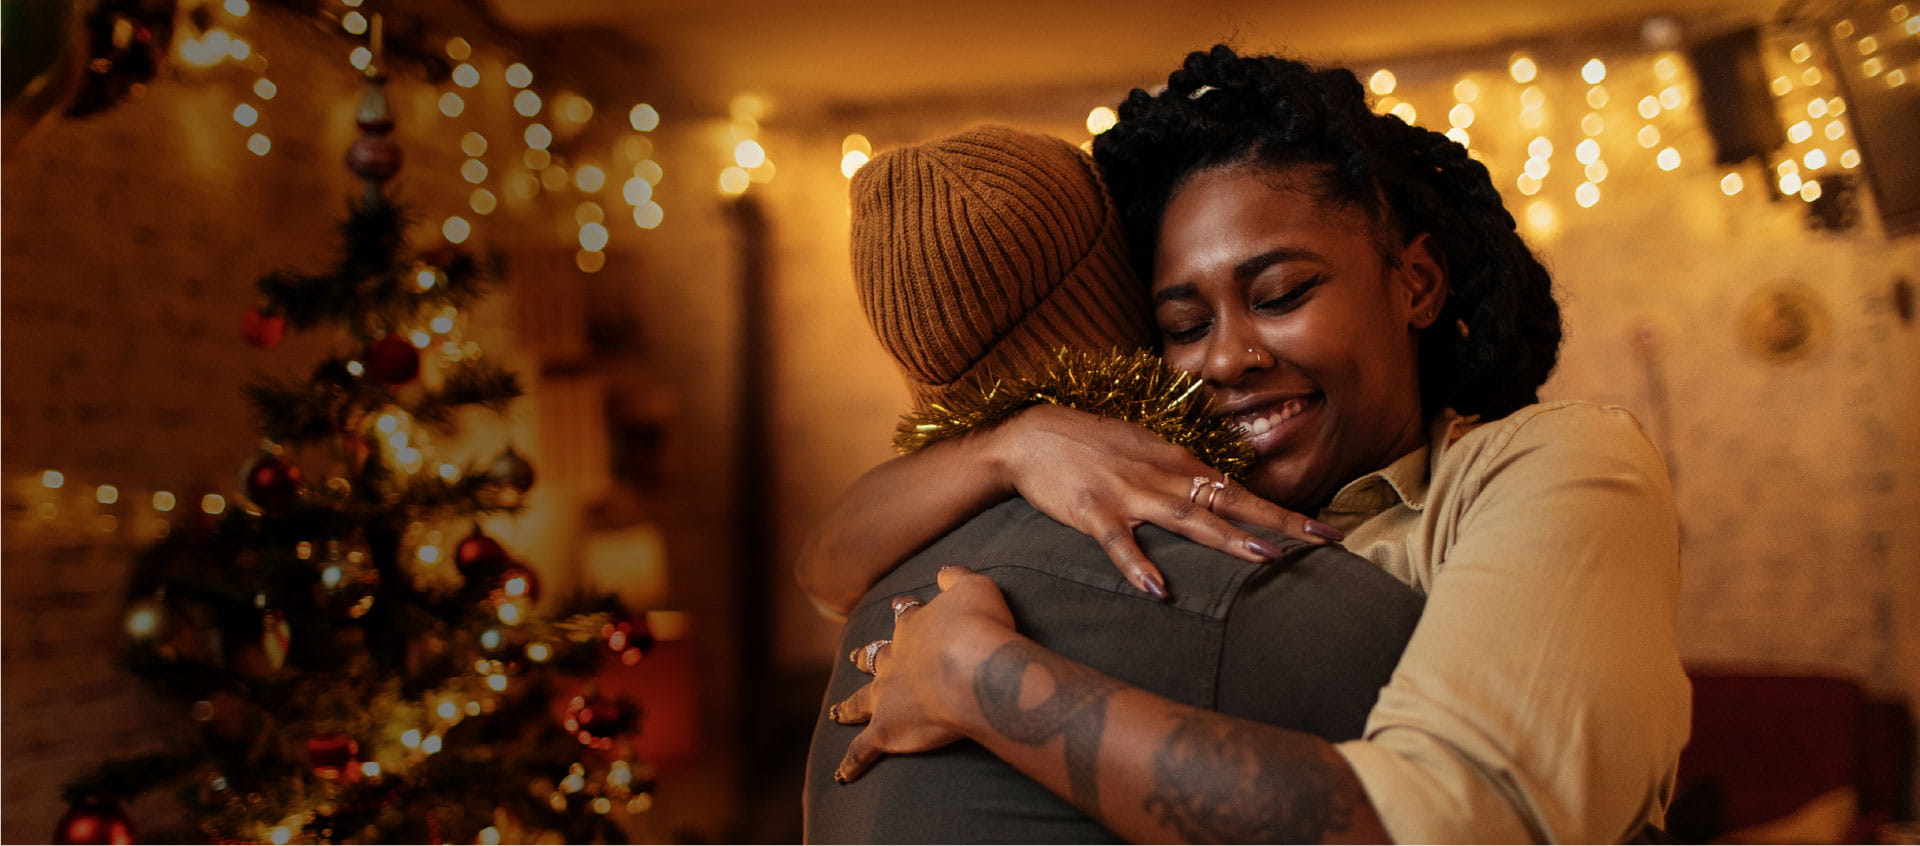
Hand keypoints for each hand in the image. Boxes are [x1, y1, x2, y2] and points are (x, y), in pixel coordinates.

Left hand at [829, 566, 1017, 782]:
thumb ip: (956, 579)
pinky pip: (863, 750)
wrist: (971, 668)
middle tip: (854, 658)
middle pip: (874, 658)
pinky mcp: (886, 730)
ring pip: (861, 701)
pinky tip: (842, 776)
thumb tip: (943, 571)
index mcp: (914, 627)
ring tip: (837, 713)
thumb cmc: (978, 626)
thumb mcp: (975, 587)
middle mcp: (894, 660)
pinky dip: (852, 763)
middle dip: (865, 658)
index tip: (902, 606)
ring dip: (848, 708)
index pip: (907, 616)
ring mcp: (886, 696)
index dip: (906, 612)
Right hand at [985, 405, 1343, 599]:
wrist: (1031, 436)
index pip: (1240, 490)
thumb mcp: (1145, 453)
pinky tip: (1157, 590)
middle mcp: (1162, 477)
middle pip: (1229, 502)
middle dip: (1278, 522)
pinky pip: (1119, 543)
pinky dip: (1138, 565)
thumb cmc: (1090, 445)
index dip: (1285, 512)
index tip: (1328, 531)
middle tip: (1324, 540)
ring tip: (1265, 558)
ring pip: (1186, 517)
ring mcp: (1128, 494)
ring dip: (1226, 538)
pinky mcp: (1092, 512)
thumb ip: (1181, 475)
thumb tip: (1218, 494)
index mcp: (1177, 464)